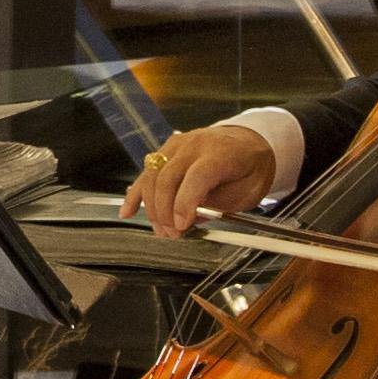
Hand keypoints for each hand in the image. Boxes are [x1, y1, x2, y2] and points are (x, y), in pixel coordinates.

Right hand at [125, 116, 283, 238]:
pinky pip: (146, 173)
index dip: (186, 203)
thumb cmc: (250, 169)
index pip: (196, 176)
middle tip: (172, 234)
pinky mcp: (166, 150)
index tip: (183, 226)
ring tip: (162, 230)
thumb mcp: (246, 192)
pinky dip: (136, 194)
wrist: (249, 144)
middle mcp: (195, 144)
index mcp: (220, 153)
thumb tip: (188, 219)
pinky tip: (127, 212)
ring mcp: (177, 145)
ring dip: (153, 207)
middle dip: (166, 210)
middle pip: (168, 177)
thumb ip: (216, 205)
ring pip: (153, 175)